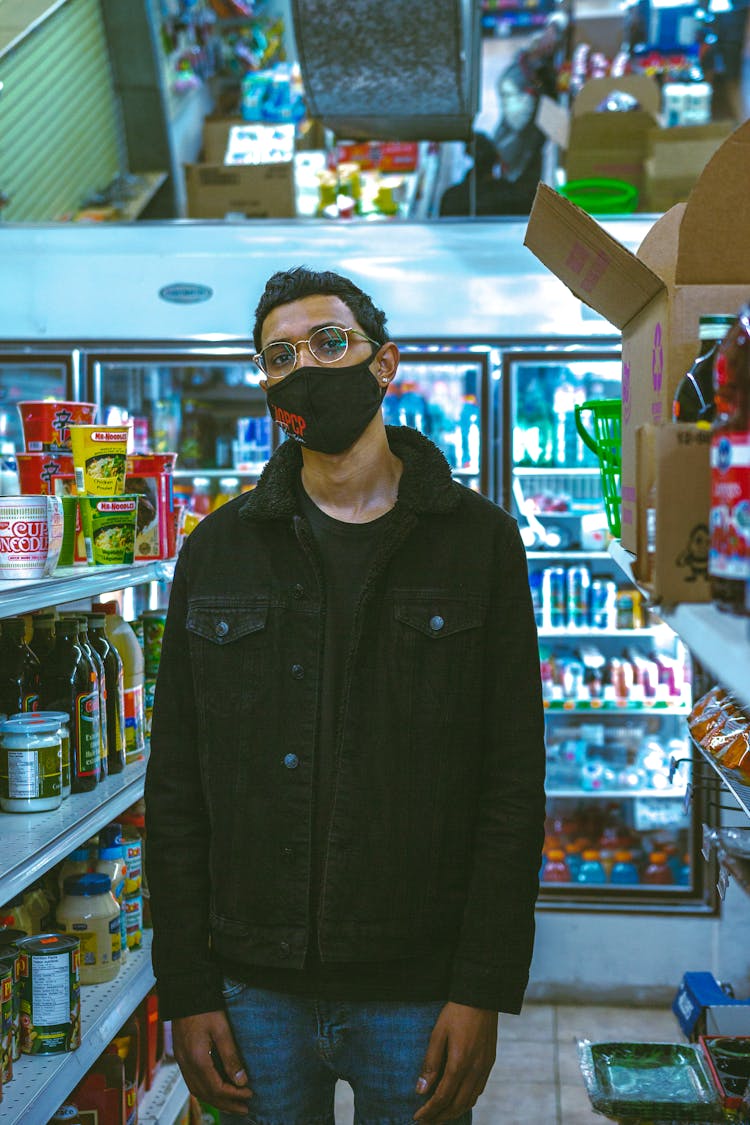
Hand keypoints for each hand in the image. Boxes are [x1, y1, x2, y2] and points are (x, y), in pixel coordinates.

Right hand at [173, 1010, 252, 1116]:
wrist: (186, 992)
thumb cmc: (204, 1007)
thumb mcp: (222, 1029)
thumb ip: (231, 1056)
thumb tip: (242, 1081)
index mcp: (197, 1059)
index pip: (217, 1088)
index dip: (234, 1095)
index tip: (250, 1095)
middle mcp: (187, 1064)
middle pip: (207, 1094)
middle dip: (227, 1104)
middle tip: (245, 1109)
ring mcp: (182, 1062)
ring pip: (198, 1091)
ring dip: (216, 1100)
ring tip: (233, 1104)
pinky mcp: (181, 1057)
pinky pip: (192, 1083)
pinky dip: (206, 1092)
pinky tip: (216, 1090)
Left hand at [413, 1002, 497, 1122]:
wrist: (481, 996)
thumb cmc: (456, 1013)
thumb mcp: (438, 1034)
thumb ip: (430, 1064)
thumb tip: (421, 1091)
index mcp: (459, 1063)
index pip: (442, 1097)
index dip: (429, 1111)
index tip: (417, 1117)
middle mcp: (475, 1070)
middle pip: (457, 1105)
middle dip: (440, 1117)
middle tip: (427, 1122)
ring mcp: (485, 1067)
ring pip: (470, 1100)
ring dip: (454, 1112)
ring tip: (440, 1116)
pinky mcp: (490, 1062)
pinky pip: (479, 1090)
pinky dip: (467, 1101)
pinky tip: (458, 1100)